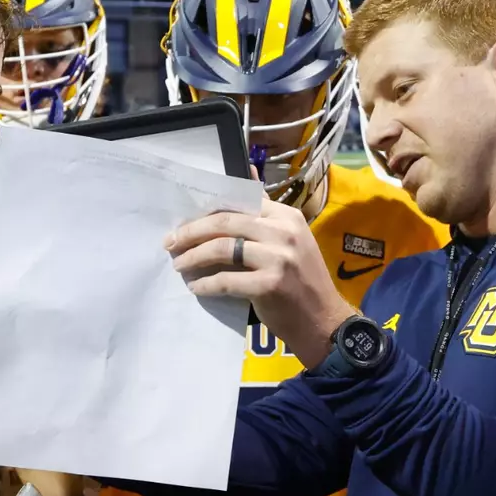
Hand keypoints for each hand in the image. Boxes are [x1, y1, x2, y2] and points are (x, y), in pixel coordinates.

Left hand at [165, 201, 355, 366]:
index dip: (207, 212)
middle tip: (171, 242)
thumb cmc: (303, 281)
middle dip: (191, 232)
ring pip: (221, 248)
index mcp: (287, 216)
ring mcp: (278, 258)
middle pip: (225, 223)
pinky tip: (196, 287)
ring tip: (178, 264)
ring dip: (193, 257)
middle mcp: (284, 232)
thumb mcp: (291, 239)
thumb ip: (267, 213)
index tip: (187, 223)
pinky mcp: (269, 284)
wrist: (324, 321)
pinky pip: (226, 280)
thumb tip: (249, 174)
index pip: (238, 203)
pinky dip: (206, 284)